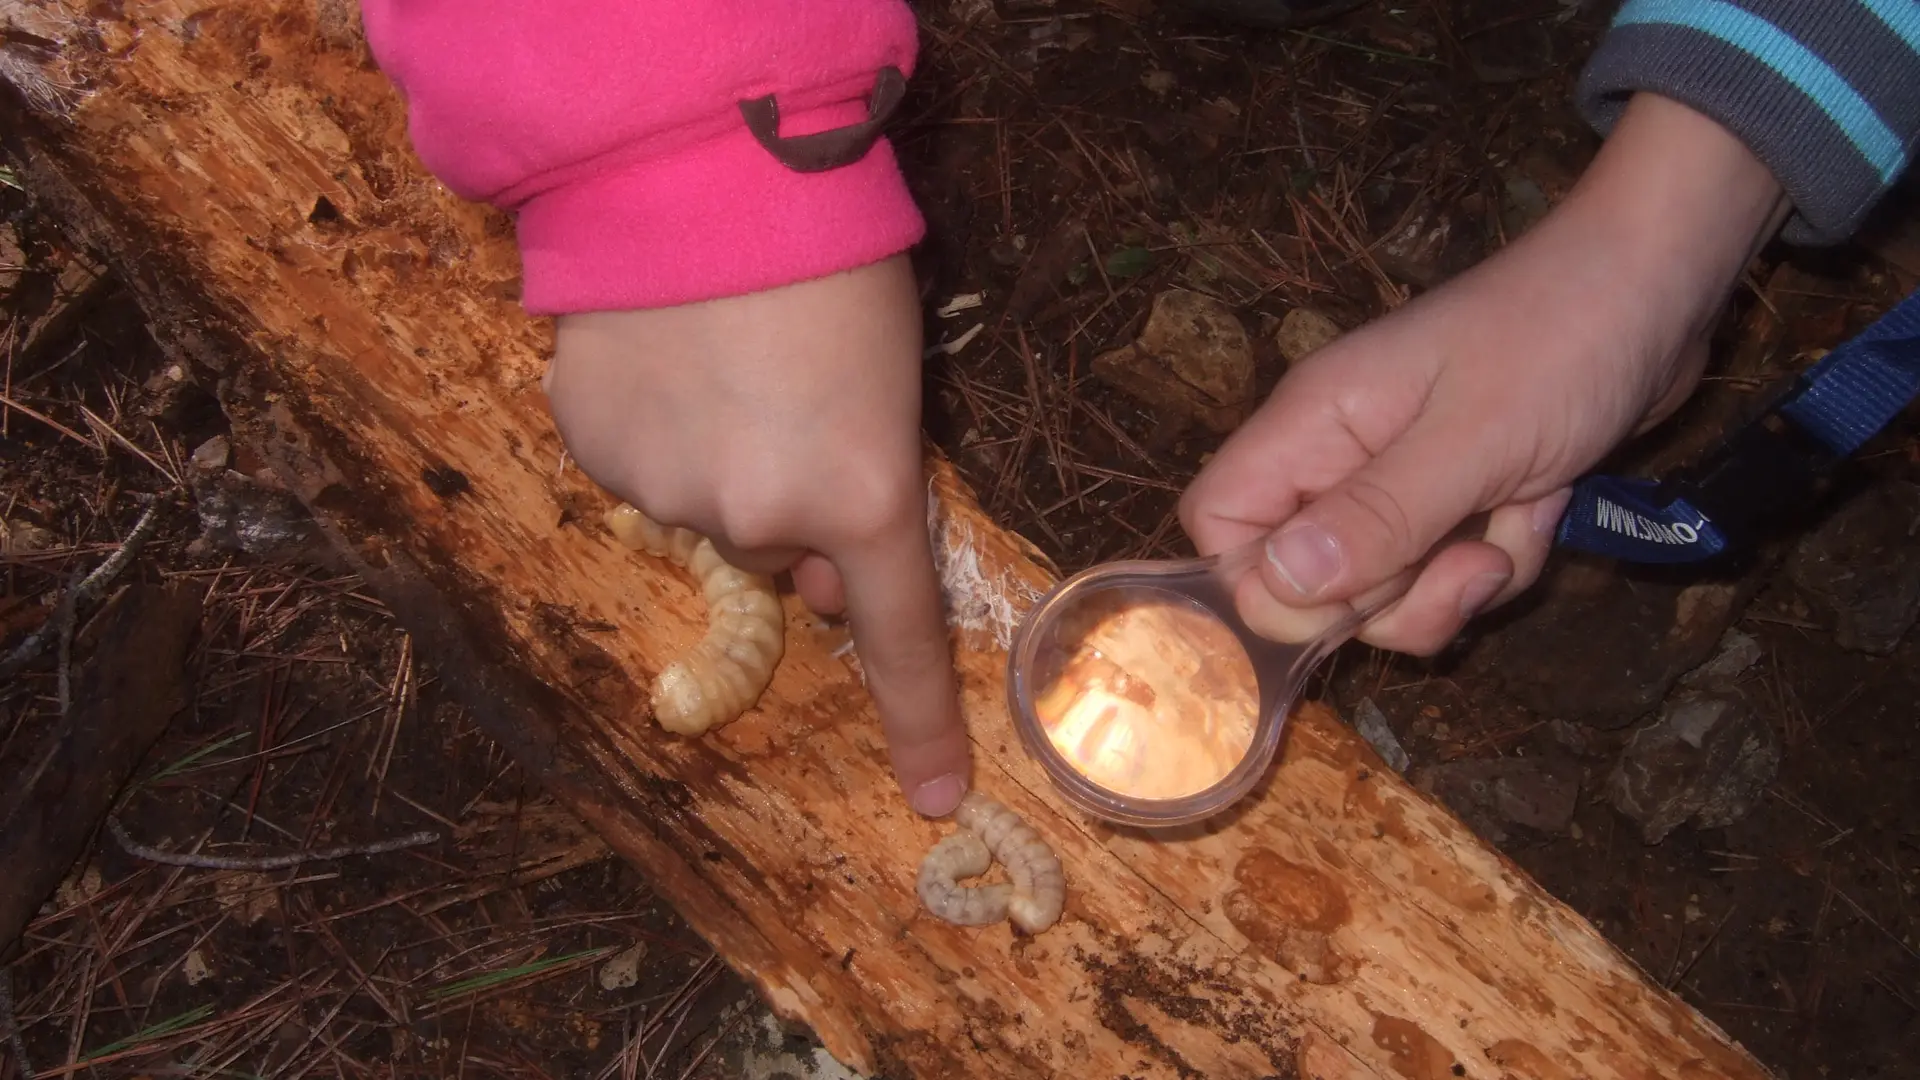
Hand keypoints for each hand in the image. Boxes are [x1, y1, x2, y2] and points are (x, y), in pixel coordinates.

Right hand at [546, 254, 969, 815]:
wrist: (703, 171)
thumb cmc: (834, 265)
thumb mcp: (890, 380)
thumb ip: (866, 483)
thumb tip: (815, 565)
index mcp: (861, 495)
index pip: (897, 637)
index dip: (920, 720)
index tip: (934, 794)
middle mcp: (761, 518)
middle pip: (782, 552)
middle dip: (791, 505)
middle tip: (791, 407)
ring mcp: (669, 490)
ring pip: (705, 511)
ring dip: (719, 462)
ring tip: (723, 360)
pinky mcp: (595, 450)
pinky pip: (639, 469)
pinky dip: (653, 432)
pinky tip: (663, 359)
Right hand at [1180, 93, 1791, 654]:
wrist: (1661, 285)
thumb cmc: (1561, 340)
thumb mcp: (1473, 439)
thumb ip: (1375, 518)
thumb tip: (1272, 592)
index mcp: (1314, 426)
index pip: (1220, 524)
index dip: (1261, 582)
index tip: (1345, 598)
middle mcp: (1340, 458)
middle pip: (1307, 581)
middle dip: (1390, 599)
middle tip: (1463, 557)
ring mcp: (1400, 482)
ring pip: (1385, 593)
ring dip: (1456, 587)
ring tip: (1514, 523)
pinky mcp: (1457, 501)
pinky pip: (1448, 577)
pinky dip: (1500, 563)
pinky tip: (1542, 507)